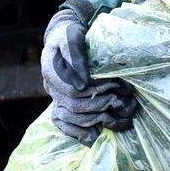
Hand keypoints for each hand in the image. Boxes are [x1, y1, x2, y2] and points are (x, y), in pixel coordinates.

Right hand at [41, 5, 137, 145]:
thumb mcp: (72, 37)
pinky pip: (66, 126)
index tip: (112, 86)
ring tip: (115, 117)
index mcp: (51, 71)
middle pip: (73, 107)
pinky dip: (81, 133)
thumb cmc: (70, 35)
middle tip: (118, 101)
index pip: (72, 91)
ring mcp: (56, 97)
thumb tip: (82, 84)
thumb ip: (76, 55)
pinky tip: (96, 135)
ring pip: (71, 118)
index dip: (94, 92)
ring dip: (95, 119)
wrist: (66, 39)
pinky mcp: (62, 105)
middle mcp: (51, 88)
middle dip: (98, 105)